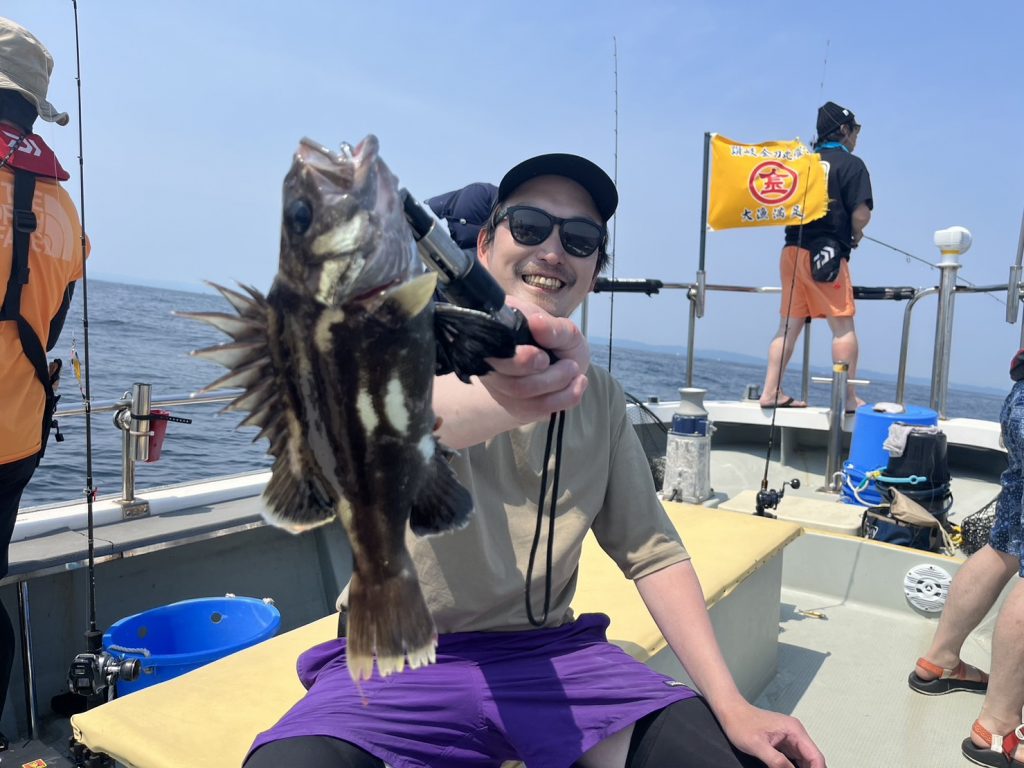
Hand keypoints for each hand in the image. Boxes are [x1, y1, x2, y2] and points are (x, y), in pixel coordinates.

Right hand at [477, 296, 589, 423]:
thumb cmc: (558, 340)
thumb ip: (552, 327)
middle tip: (571, 365)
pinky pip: (535, 411)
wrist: (563, 358)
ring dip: (558, 388)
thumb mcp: (564, 329)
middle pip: (512, 385)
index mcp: (495, 336)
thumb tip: (536, 322)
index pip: (494, 356)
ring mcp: (499, 388)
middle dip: (548, 379)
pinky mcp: (513, 405)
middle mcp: (489, 364)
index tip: (545, 358)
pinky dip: (563, 399)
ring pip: (525, 400)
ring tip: (575, 372)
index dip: (520, 362)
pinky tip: (577, 385)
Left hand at [719, 703, 825, 767]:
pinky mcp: (783, 742)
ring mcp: (790, 738)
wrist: (730, 711)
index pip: (815, 756)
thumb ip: (777, 761)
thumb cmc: (740, 723)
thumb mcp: (757, 746)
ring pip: (804, 760)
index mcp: (794, 731)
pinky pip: (795, 759)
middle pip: (812, 759)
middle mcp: (795, 733)